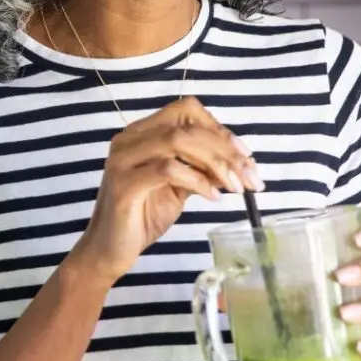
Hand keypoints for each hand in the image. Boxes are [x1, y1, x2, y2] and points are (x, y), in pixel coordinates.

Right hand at [69, 96, 262, 286]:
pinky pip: (168, 170)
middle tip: (250, 176)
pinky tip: (212, 197)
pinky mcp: (124, 184)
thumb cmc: (143, 216)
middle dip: (225, 149)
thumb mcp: (179, 187)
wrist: (109, 250)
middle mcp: (128, 139)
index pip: (185, 110)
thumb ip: (201, 168)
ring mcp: (123, 160)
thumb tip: (239, 162)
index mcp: (141, 133)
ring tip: (236, 187)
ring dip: (216, 163)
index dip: (219, 128)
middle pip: (185, 124)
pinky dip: (197, 181)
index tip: (245, 155)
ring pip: (177, 140)